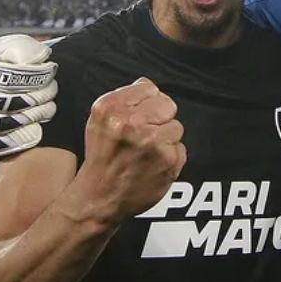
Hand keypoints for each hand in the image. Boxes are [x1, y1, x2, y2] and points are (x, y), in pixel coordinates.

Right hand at [0, 35, 57, 156]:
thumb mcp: (8, 46)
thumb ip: (25, 49)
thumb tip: (42, 58)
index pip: (15, 78)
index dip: (39, 74)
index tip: (51, 69)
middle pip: (18, 101)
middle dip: (43, 93)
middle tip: (52, 88)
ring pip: (15, 123)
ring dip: (39, 113)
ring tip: (48, 105)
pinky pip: (7, 144)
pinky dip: (27, 135)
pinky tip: (37, 125)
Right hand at [75, 79, 186, 222]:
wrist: (99, 197)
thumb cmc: (102, 158)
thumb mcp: (99, 121)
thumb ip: (125, 98)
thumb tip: (148, 84)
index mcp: (111, 108)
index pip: (149, 88)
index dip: (146, 104)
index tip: (138, 118)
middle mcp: (130, 122)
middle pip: (167, 105)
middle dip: (159, 119)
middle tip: (143, 137)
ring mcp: (151, 141)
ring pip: (176, 127)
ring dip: (166, 140)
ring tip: (146, 153)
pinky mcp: (168, 160)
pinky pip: (181, 148)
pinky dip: (170, 157)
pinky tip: (152, 165)